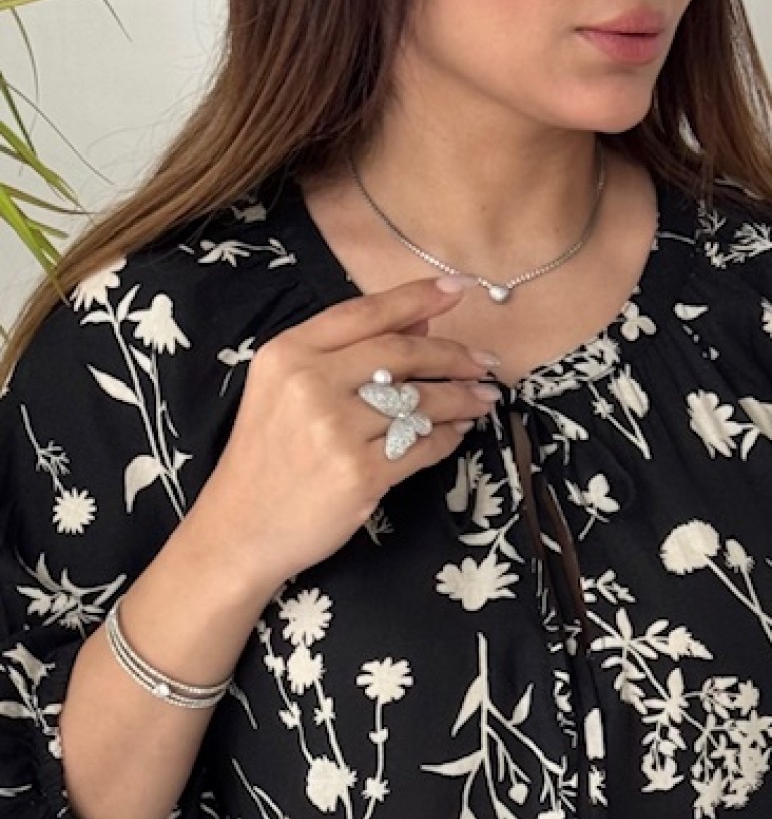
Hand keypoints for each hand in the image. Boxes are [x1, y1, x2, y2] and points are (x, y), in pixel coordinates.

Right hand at [190, 275, 499, 592]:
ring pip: (419, 402)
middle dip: (453, 356)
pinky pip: (422, 447)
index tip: (458, 291)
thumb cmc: (267, 458)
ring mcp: (336, 431)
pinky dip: (447, 438)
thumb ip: (345, 353)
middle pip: (400, 354)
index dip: (417, 298)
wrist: (242, 528)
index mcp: (288, 354)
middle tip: (483, 362)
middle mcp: (310, 385)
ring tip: (481, 397)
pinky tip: (457, 431)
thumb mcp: (285, 391)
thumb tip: (421, 324)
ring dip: (461, 399)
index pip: (365, 313)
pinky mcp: (360, 474)